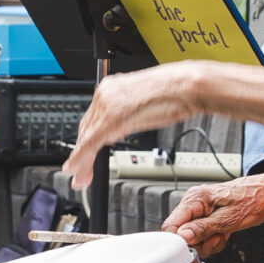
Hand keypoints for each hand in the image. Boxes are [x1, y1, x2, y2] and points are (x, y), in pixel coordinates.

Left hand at [61, 62, 208, 187]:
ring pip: (85, 137)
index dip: (86, 140)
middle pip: (85, 129)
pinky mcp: (112, 117)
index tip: (83, 154)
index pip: (91, 119)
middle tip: (78, 171)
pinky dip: (83, 158)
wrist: (185, 86)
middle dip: (81, 153)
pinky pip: (91, 142)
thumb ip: (124, 116)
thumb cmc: (172, 94)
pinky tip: (78, 168)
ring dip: (81, 160)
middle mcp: (104, 94)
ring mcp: (107, 104)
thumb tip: (115, 131)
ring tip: (81, 176)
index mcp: (110, 88)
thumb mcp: (141, 105)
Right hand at [163, 173, 263, 256]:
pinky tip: (224, 232)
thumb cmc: (252, 201)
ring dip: (209, 242)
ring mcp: (198, 210)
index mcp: (195, 199)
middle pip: (181, 234)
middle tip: (217, 238)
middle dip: (200, 242)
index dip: (181, 240)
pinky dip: (213, 239)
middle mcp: (193, 203)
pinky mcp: (205, 216)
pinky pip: (202, 235)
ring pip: (192, 237)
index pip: (171, 224)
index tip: (197, 245)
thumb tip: (183, 236)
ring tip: (224, 233)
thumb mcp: (227, 219)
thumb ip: (202, 228)